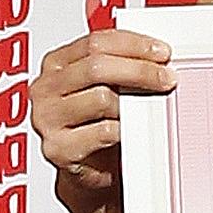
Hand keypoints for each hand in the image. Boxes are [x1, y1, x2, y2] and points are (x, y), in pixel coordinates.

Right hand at [25, 20, 170, 212]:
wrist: (91, 170)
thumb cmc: (99, 122)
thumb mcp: (105, 86)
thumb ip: (119, 65)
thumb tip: (157, 53)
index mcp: (55, 65)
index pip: (95, 42)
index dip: (132, 44)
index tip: (162, 52)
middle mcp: (45, 90)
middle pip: (96, 66)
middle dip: (139, 70)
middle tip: (167, 78)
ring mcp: (47, 120)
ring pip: (100, 98)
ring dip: (134, 102)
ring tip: (152, 106)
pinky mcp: (57, 149)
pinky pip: (102, 132)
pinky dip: (124, 130)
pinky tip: (135, 130)